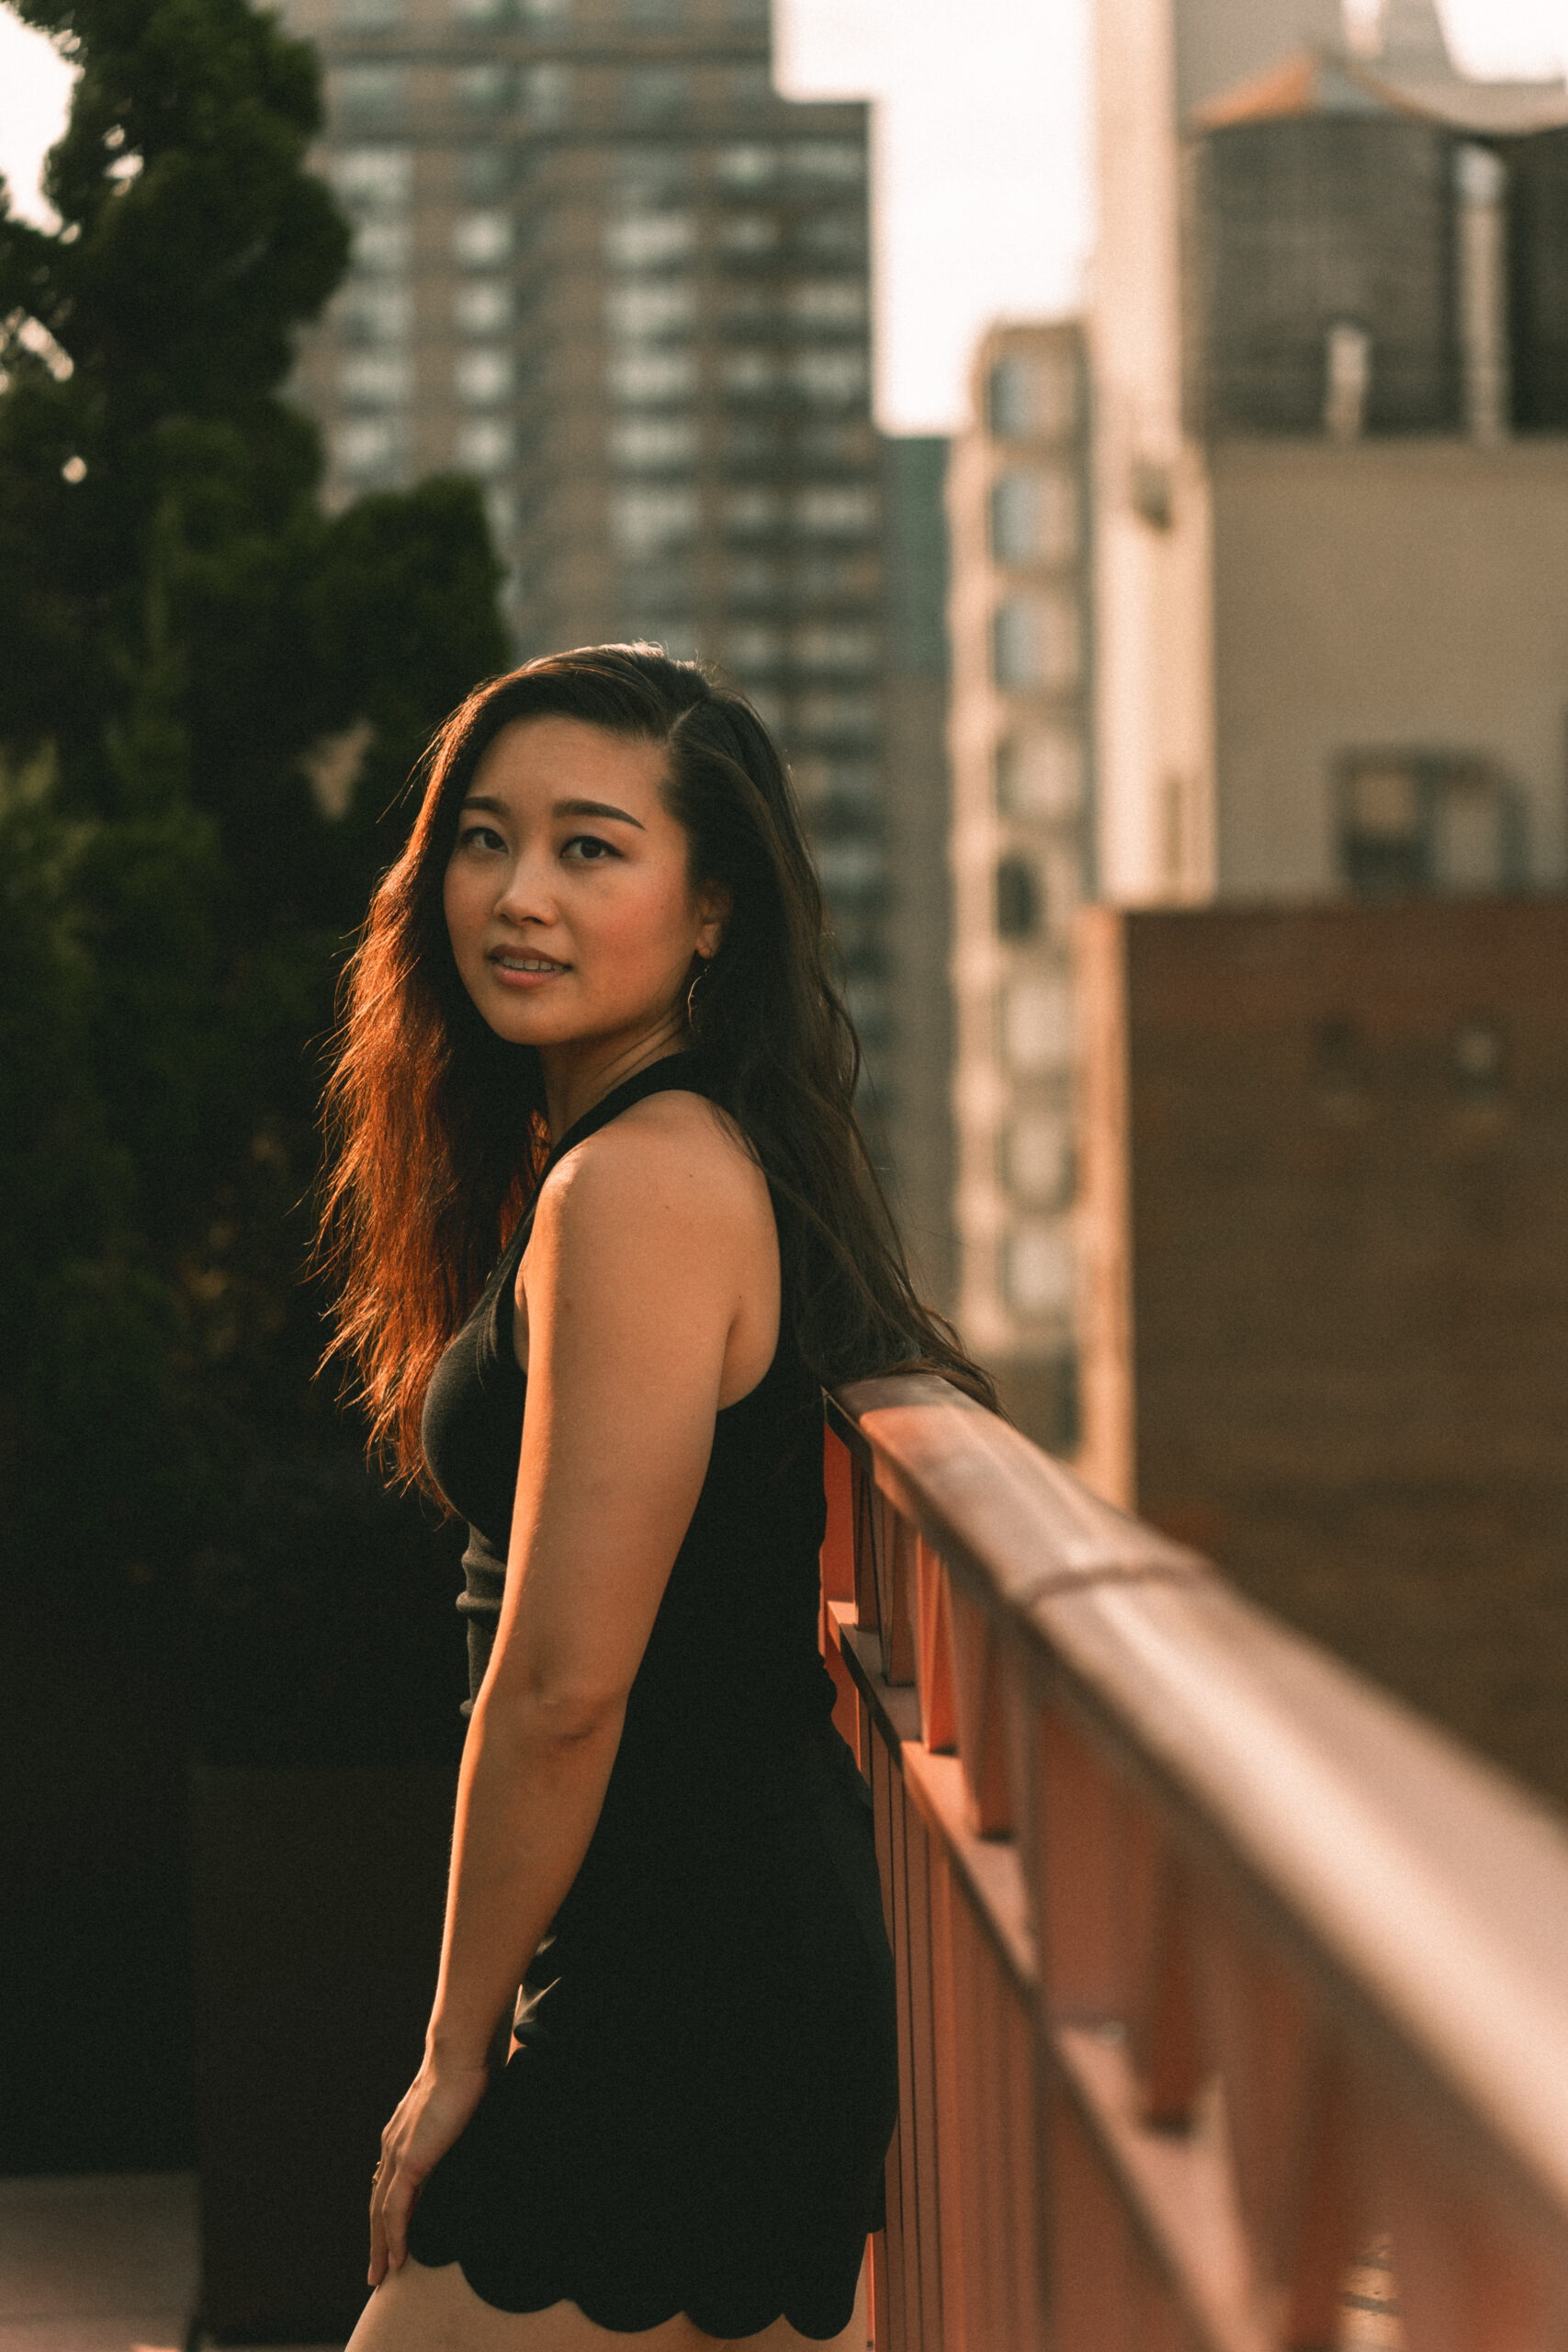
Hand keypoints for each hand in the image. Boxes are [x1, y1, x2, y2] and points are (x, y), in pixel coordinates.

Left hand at [368, 2055, 490, 2285]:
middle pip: (378, 2204)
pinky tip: (398, 2258)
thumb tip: (477, 2131)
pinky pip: (395, 2210)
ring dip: (381, 2246)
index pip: (389, 2182)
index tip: (391, 2237)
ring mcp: (398, 2154)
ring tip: (383, 2275)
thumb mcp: (462, 2108)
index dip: (388, 2212)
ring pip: (381, 2213)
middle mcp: (392, 2146)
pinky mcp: (409, 2161)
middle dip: (377, 2239)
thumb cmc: (468, 2070)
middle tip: (378, 2271)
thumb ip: (461, 2126)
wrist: (459, 2053)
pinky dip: (395, 2237)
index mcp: (402, 2134)